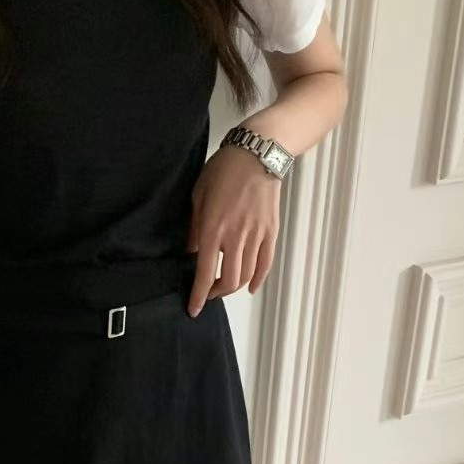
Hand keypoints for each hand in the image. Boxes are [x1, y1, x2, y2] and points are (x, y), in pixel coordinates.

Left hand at [187, 146, 281, 314]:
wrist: (256, 154)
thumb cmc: (223, 171)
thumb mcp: (198, 196)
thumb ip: (195, 227)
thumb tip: (192, 251)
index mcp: (213, 230)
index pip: (205, 274)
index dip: (199, 296)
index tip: (193, 309)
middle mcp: (235, 237)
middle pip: (229, 280)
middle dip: (216, 293)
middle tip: (208, 293)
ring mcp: (256, 235)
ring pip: (247, 275)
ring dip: (234, 287)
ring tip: (225, 286)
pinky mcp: (271, 231)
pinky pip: (265, 263)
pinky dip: (258, 279)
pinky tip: (250, 286)